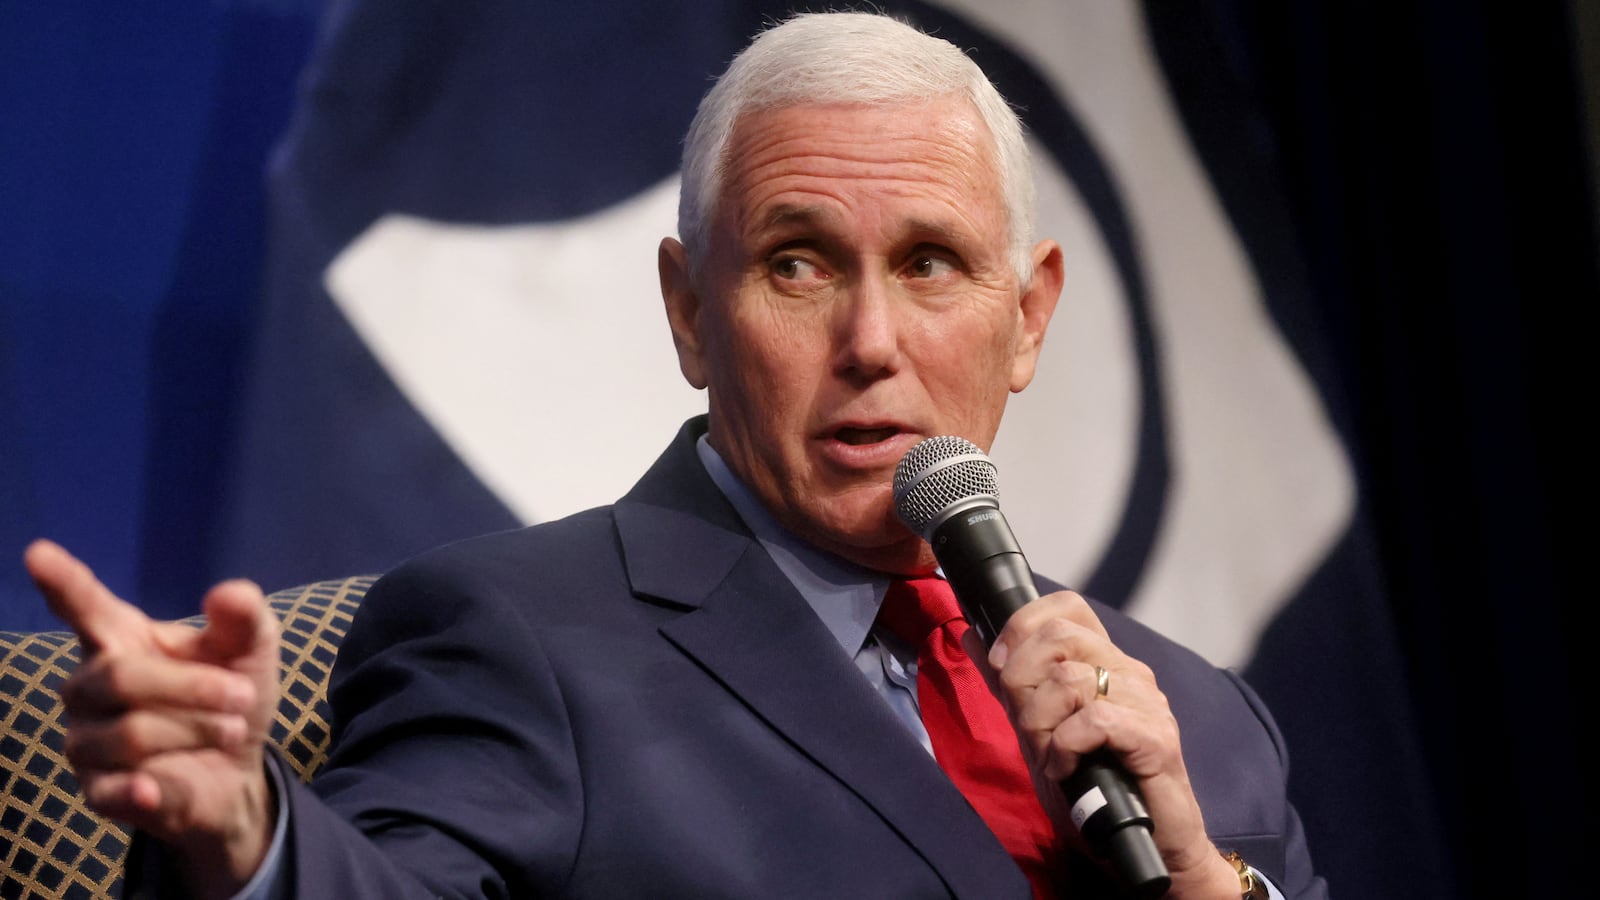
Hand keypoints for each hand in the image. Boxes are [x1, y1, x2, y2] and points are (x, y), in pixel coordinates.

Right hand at [24, 539, 280, 899]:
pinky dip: (135, 790)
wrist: (240, 769)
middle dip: (192, 686)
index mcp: (121, 639)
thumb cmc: (231, 697)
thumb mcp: (251, 651)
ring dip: (196, 729)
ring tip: (232, 729)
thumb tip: (226, 594)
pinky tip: (154, 788)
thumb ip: (243, 618)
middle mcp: (90, 686)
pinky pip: (108, 789)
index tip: (38, 553)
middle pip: (120, 677)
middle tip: (242, 696)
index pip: (84, 607)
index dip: (62, 582)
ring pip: (129, 733)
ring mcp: (87, 740)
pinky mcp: (99, 792)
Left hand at [981, 590, 1240, 897]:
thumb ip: (1010, 685)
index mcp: (1105, 663)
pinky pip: (1093, 720)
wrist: (1148, 846)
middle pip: (1059, 636)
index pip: (1067, 607)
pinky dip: (1065, 747)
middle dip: (1021, 680)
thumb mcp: (1039, 731)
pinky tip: (1067, 770)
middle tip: (1028, 727)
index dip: (1024, 626)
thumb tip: (973, 635)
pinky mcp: (1156, 738)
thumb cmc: (1097, 790)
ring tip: (1049, 757)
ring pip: (1069, 679)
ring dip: (1041, 724)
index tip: (1000, 666)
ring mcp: (1146, 702)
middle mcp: (1129, 672)